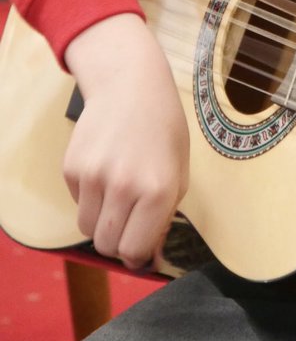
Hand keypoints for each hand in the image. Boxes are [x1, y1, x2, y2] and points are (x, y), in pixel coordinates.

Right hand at [63, 13, 188, 269]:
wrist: (130, 85)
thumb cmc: (163, 127)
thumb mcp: (179, 169)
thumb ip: (165, 214)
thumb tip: (150, 254)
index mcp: (158, 189)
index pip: (134, 250)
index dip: (136, 255)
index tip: (139, 250)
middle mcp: (124, 186)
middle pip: (107, 245)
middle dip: (118, 242)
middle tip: (129, 224)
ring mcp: (93, 177)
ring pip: (87, 229)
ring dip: (101, 222)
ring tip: (118, 196)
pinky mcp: (71, 169)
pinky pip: (77, 204)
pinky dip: (89, 198)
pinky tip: (106, 171)